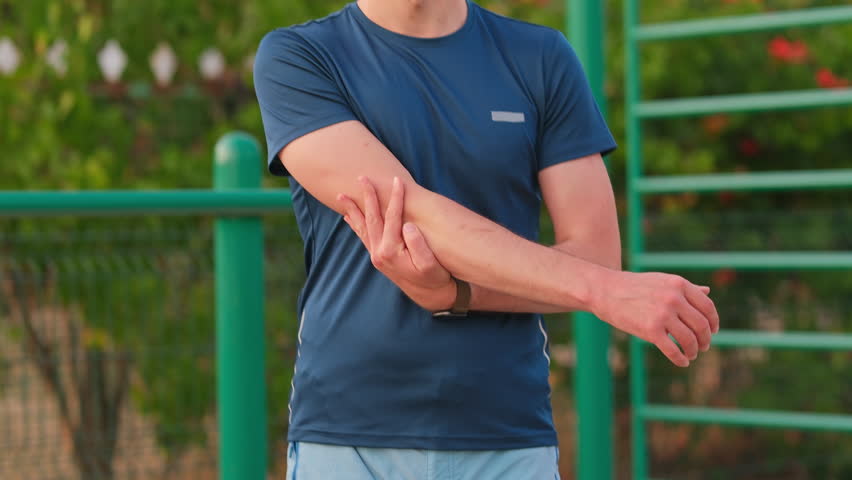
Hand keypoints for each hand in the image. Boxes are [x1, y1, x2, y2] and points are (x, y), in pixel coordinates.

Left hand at [337, 176, 455, 310]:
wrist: (430, 295)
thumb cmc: (434, 277)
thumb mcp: (430, 264)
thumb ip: (418, 245)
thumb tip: (407, 225)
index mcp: (391, 251)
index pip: (392, 218)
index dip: (395, 198)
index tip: (397, 180)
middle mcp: (379, 252)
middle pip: (372, 218)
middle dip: (367, 197)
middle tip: (361, 178)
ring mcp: (376, 255)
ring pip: (362, 227)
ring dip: (353, 210)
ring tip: (341, 196)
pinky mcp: (377, 257)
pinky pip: (363, 237)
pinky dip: (355, 225)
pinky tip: (348, 217)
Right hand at [590, 270, 719, 366]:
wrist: (605, 291)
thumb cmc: (633, 286)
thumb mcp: (661, 281)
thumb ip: (685, 288)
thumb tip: (708, 291)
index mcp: (679, 284)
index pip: (707, 307)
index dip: (713, 322)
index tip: (713, 331)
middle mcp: (674, 298)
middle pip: (701, 325)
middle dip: (705, 339)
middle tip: (703, 346)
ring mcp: (662, 314)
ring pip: (689, 339)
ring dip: (694, 350)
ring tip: (692, 354)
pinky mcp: (650, 330)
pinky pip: (673, 350)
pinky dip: (680, 359)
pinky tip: (682, 362)